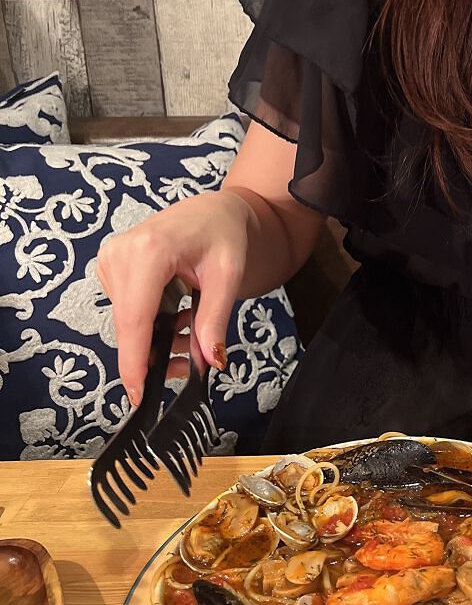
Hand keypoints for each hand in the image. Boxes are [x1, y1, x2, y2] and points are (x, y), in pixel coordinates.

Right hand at [95, 190, 251, 403]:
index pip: (135, 319)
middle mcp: (121, 253)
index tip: (138, 394)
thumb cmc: (223, 232)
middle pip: (130, 325)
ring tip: (192, 335)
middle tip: (189, 366)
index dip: (135, 361)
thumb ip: (214, 319)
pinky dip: (151, 322)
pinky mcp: (111, 266)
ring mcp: (112, 259)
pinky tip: (176, 318)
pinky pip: (128, 309)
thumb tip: (209, 361)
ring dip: (157, 338)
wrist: (213, 209)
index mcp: (149, 251)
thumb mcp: (227, 276)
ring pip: (128, 321)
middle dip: (156, 353)